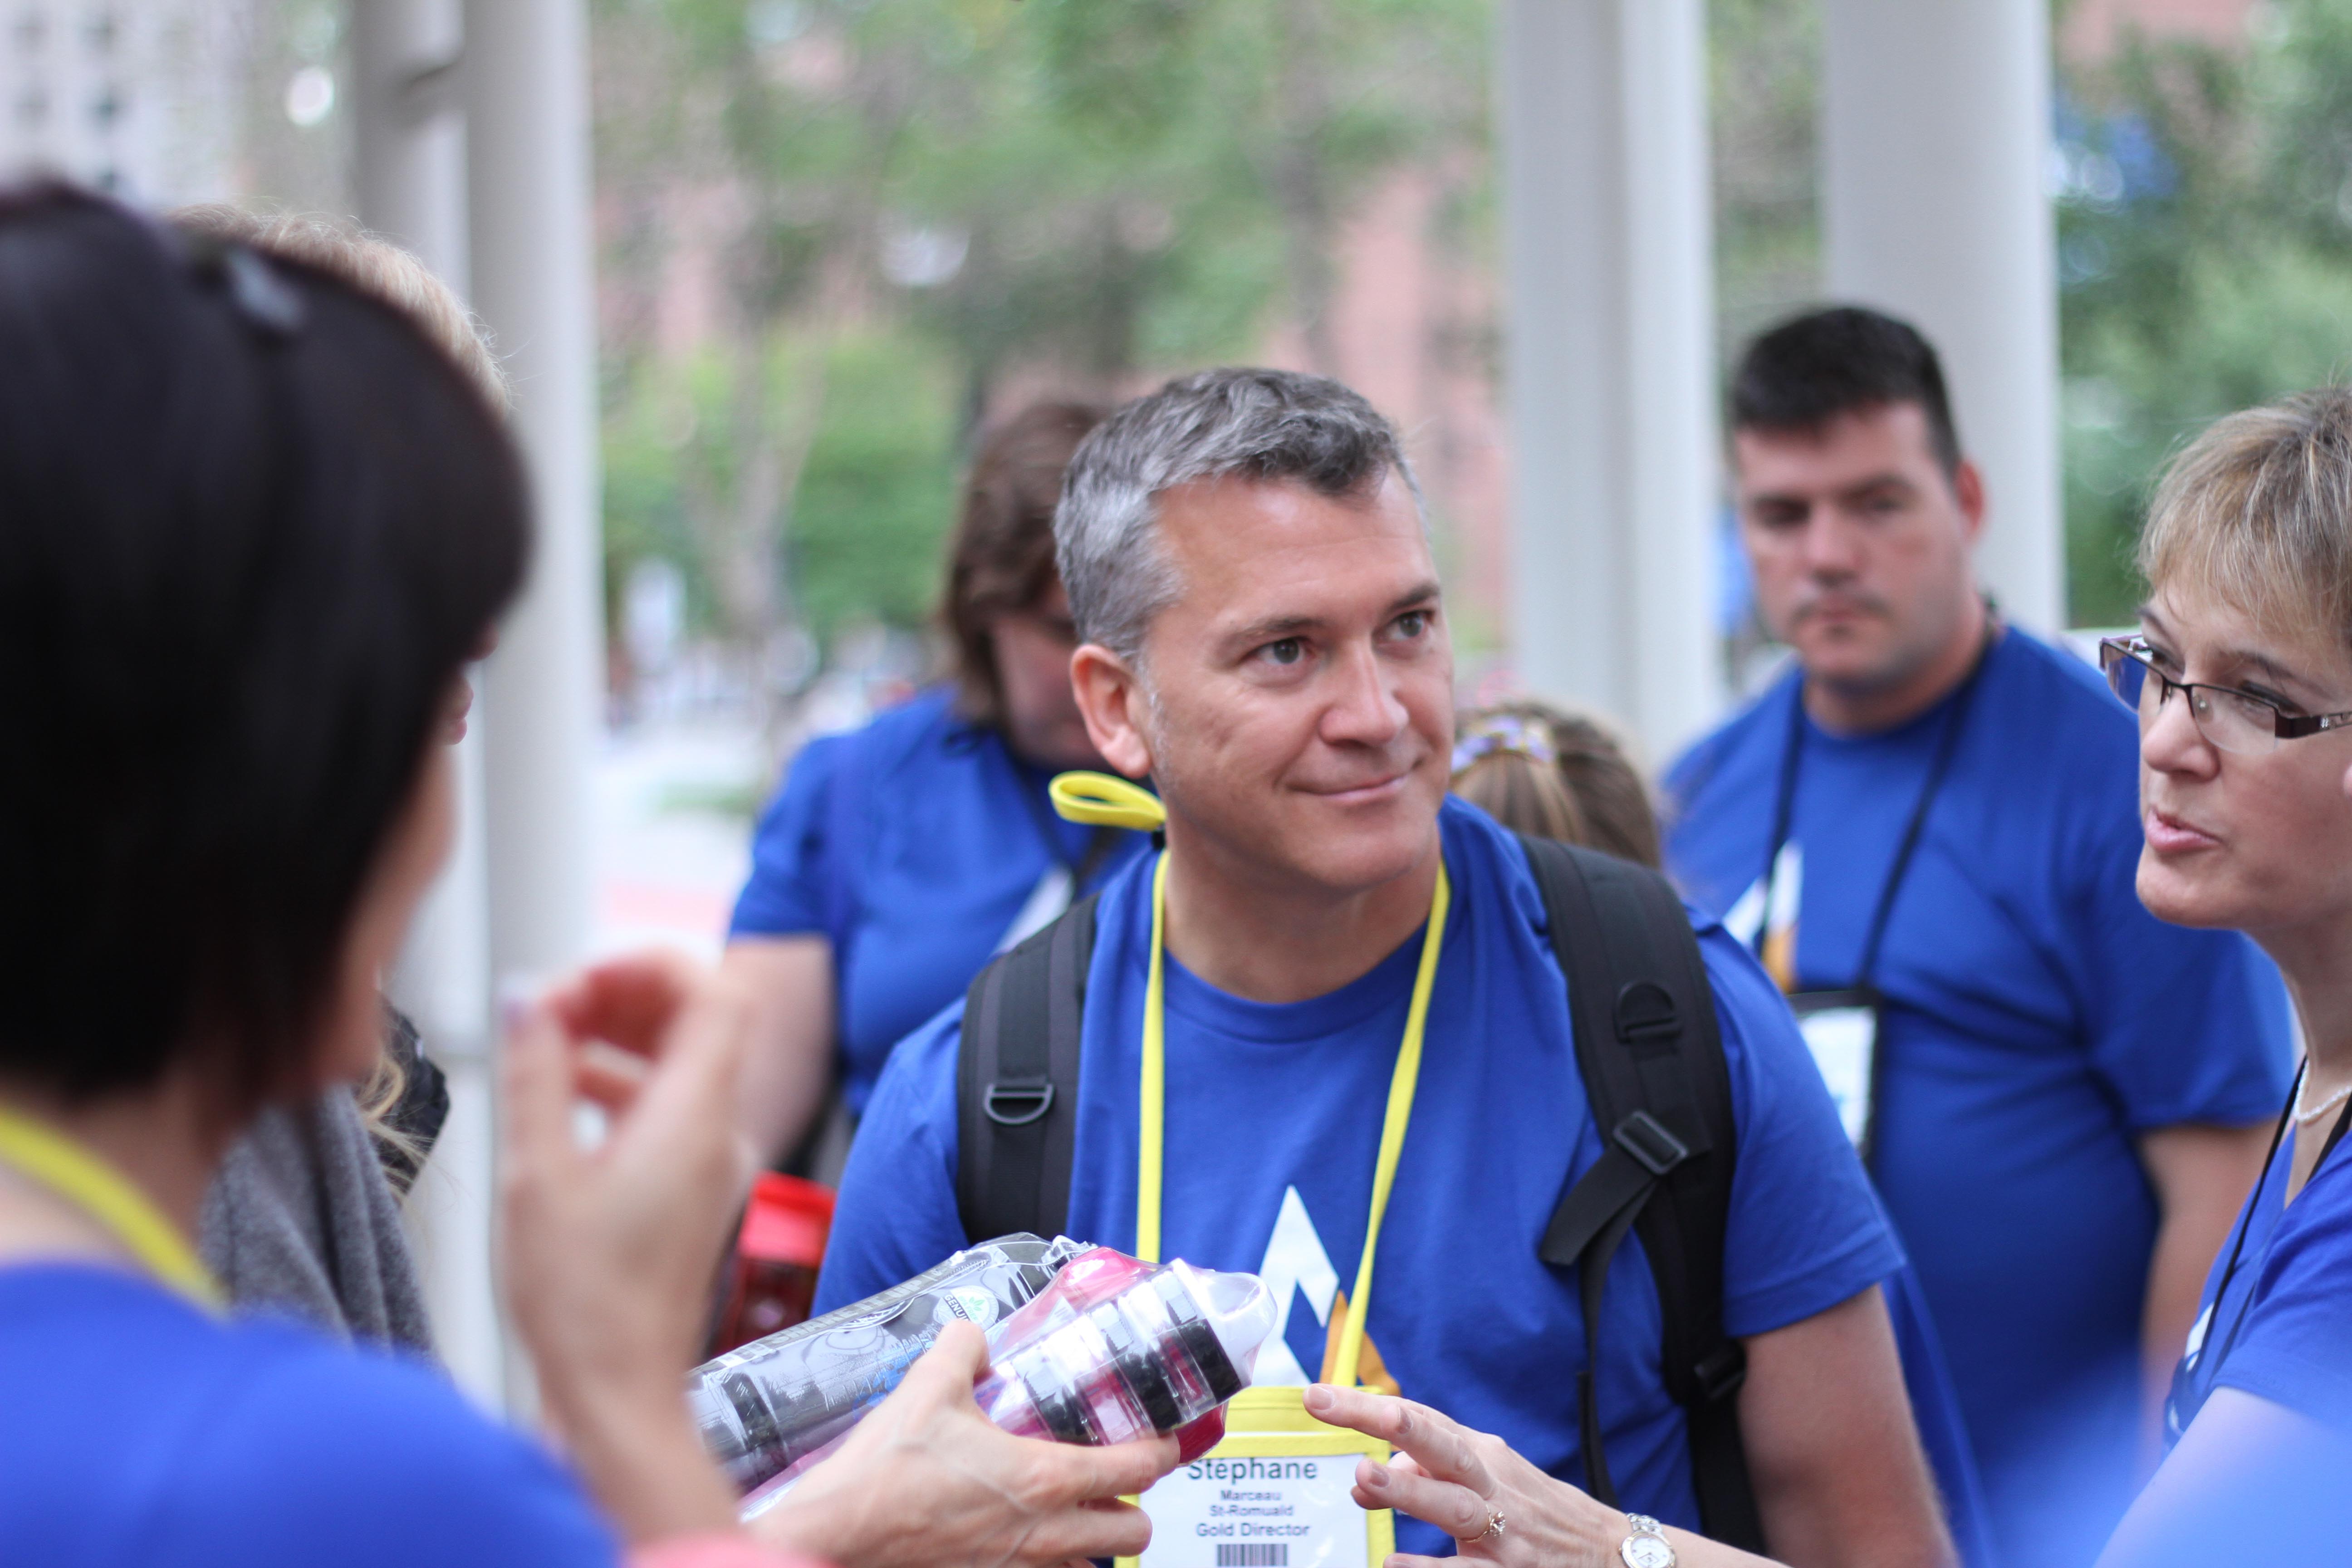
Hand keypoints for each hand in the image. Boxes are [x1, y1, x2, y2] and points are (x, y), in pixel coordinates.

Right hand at [500, 951, 758, 1542]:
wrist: (619, 1394)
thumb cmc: (584, 1306)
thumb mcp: (536, 1175)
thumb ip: (536, 1075)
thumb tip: (529, 1001)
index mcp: (693, 1119)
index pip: (714, 993)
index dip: (649, 964)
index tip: (580, 974)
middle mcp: (715, 1132)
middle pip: (694, 1019)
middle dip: (621, 995)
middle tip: (548, 1010)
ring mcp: (707, 1160)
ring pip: (676, 1061)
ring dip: (614, 1036)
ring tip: (543, 1043)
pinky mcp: (687, 1188)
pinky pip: (664, 1106)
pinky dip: (617, 1082)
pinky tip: (560, 1094)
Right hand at [758, 1321, 1180, 1567]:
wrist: (836, 1533)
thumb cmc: (886, 1469)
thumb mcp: (928, 1385)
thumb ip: (963, 1348)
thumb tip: (973, 1333)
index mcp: (1044, 1478)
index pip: (1138, 1469)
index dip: (1163, 1450)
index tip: (1165, 1437)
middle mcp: (1044, 1534)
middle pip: (1134, 1533)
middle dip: (1136, 1507)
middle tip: (1119, 1478)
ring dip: (1094, 1541)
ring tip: (1075, 1511)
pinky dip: (1051, 1565)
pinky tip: (1029, 1539)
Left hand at [1304, 1383, 1629, 1567]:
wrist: (1613, 1555)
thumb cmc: (1535, 1513)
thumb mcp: (1486, 1482)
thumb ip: (1425, 1478)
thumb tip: (1366, 1481)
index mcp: (1480, 1455)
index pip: (1419, 1419)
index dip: (1366, 1405)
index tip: (1314, 1395)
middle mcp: (1490, 1483)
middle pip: (1434, 1441)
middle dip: (1382, 1419)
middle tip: (1326, 1403)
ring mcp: (1502, 1530)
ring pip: (1452, 1504)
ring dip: (1408, 1491)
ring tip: (1363, 1476)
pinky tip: (1392, 1564)